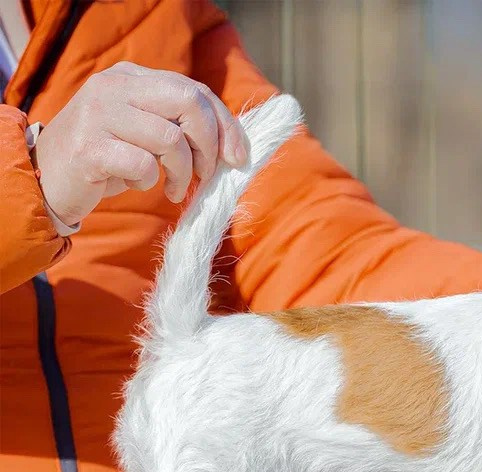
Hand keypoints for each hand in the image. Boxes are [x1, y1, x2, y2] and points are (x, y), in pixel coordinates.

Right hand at [34, 62, 248, 227]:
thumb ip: (179, 125)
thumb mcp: (145, 132)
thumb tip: (233, 145)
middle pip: (189, 102)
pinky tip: (137, 184)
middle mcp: (114, 87)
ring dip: (182, 172)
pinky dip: (149, 181)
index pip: (195, 90)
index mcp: (132, 77)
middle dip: (209, 144)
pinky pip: (143, 165)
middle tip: (205, 173)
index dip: (225, 124)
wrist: (47, 178)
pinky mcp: (88, 147)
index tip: (237, 157)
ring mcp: (98, 113)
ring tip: (173, 187)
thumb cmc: (108, 159)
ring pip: (171, 139)